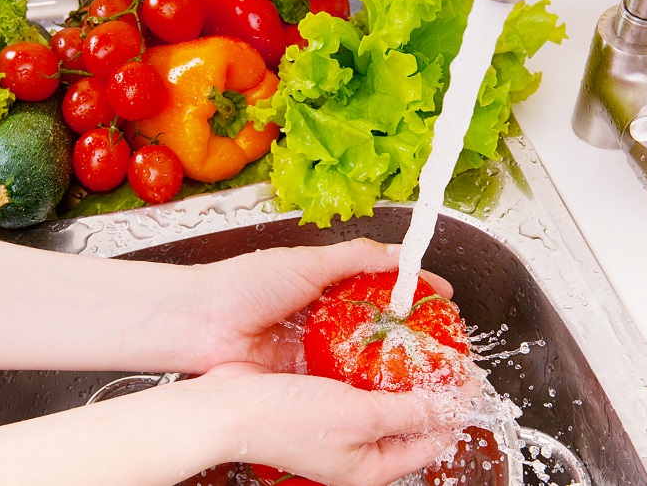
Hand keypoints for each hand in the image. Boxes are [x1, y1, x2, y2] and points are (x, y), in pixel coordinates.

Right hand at [183, 362, 476, 485]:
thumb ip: (409, 413)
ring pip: (382, 397)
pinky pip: (354, 382)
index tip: (469, 379)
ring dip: (399, 373)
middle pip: (408, 420)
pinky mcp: (319, 400)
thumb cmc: (286, 420)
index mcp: (370, 467)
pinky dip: (368, 364)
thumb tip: (450, 407)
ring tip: (417, 343)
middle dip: (429, 390)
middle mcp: (356, 449)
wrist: (228, 405)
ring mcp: (337, 425)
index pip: (429, 443)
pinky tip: (373, 342)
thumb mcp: (361, 417)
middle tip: (446, 357)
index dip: (454, 411)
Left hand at [186, 238, 452, 372]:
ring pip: (363, 359)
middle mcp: (324, 319)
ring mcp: (315, 350)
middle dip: (411, 336)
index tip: (445, 299)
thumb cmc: (244, 285)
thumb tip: (401, 254)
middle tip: (444, 345)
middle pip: (378, 328)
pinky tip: (390, 393)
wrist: (200, 325)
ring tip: (428, 372)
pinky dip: (363, 388)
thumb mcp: (307, 263)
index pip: (381, 286)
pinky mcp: (303, 379)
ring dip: (391, 366)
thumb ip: (355, 257)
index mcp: (325, 285)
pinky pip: (341, 384)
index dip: (413, 292)